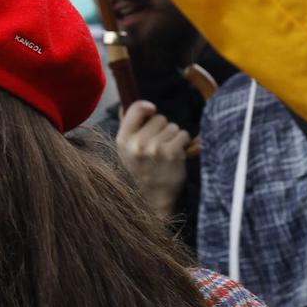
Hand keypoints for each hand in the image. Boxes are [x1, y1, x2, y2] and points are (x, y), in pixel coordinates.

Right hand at [116, 100, 190, 216]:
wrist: (152, 202)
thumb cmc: (141, 174)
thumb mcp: (126, 152)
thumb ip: (128, 128)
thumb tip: (128, 104)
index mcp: (122, 140)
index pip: (137, 108)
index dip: (147, 108)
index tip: (152, 113)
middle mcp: (137, 143)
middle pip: (159, 118)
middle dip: (162, 129)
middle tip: (158, 148)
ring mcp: (155, 148)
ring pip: (173, 127)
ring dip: (174, 137)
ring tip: (166, 154)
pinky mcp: (173, 154)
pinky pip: (183, 135)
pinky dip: (183, 144)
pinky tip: (176, 156)